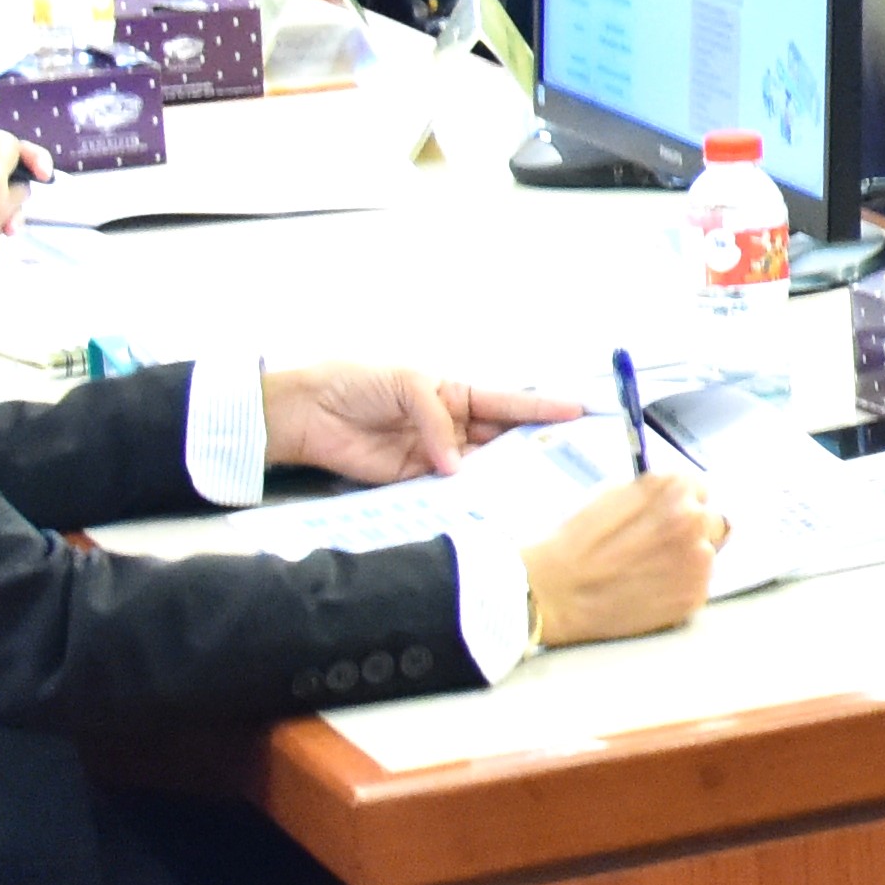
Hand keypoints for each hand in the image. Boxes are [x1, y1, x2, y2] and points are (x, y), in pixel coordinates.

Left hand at [263, 361, 576, 484]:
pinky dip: (466, 495)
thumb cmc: (356, 382)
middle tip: (565, 457)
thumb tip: (455, 465)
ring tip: (534, 484)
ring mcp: (436, 454)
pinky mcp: (414, 480)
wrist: (308, 413)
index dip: (541, 407)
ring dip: (502, 474)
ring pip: (480, 467)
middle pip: (501, 438)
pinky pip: (449, 489)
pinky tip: (488, 502)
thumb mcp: (405, 384)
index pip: (507, 401)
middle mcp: (452, 424)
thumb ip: (435, 421)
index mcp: (454, 392)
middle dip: (531, 446)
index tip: (577, 411)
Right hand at [517, 469, 722, 651]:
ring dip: (686, 559)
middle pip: (712, 521)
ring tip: (646, 569)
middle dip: (691, 529)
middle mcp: (695, 522)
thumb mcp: (613, 493)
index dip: (681, 502)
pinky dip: (680, 585)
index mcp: (676, 489)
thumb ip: (654, 492)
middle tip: (659, 544)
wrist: (558, 591)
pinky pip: (698, 584)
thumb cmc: (577, 541)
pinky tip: (649, 587)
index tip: (667, 513)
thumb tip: (676, 495)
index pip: (700, 488)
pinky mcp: (694, 596)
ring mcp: (699, 562)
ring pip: (706, 555)